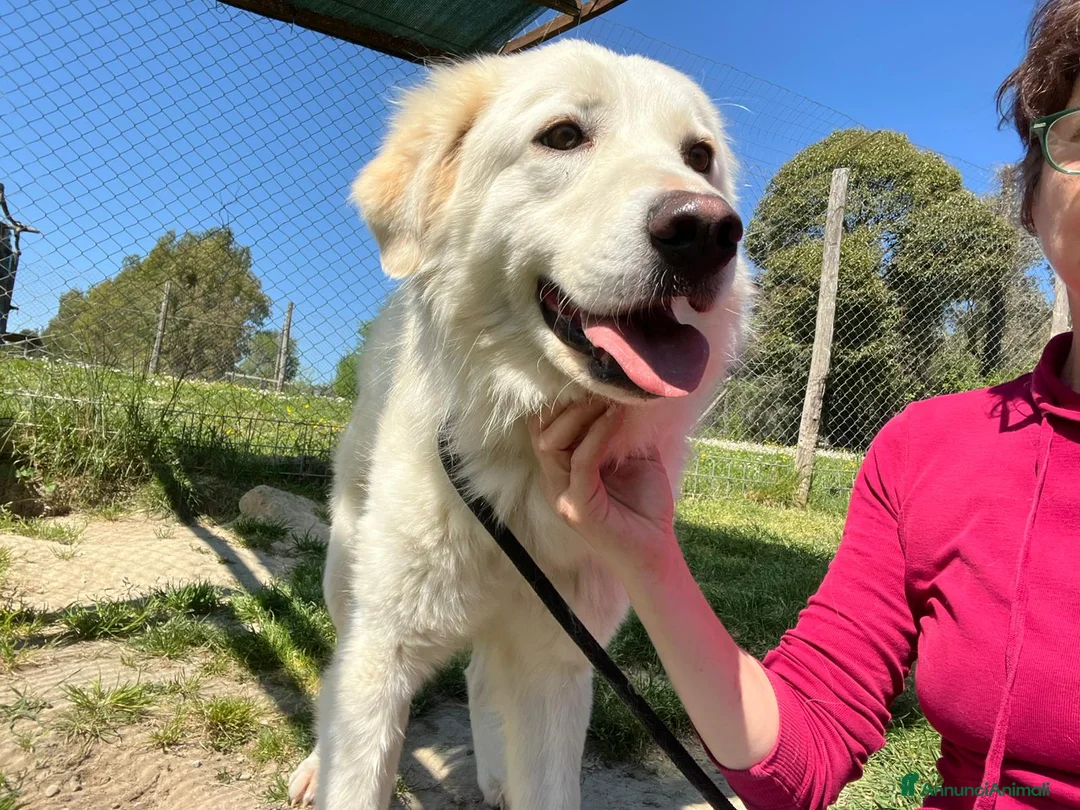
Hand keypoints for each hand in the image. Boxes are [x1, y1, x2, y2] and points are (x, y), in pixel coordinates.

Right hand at [527, 399, 678, 570]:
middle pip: (541, 429)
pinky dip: (597, 435)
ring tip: (605, 396)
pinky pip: (580, 462)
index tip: (586, 375)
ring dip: (580, 414)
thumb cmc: (644, 505)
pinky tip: (614, 417)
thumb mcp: (634, 456)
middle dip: (566, 401)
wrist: (656, 550)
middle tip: (595, 382)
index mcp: (562, 468)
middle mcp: (555, 481)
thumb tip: (626, 388)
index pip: (543, 425)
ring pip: (553, 443)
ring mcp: (563, 495)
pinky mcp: (578, 508)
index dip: (559, 399)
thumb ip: (623, 428)